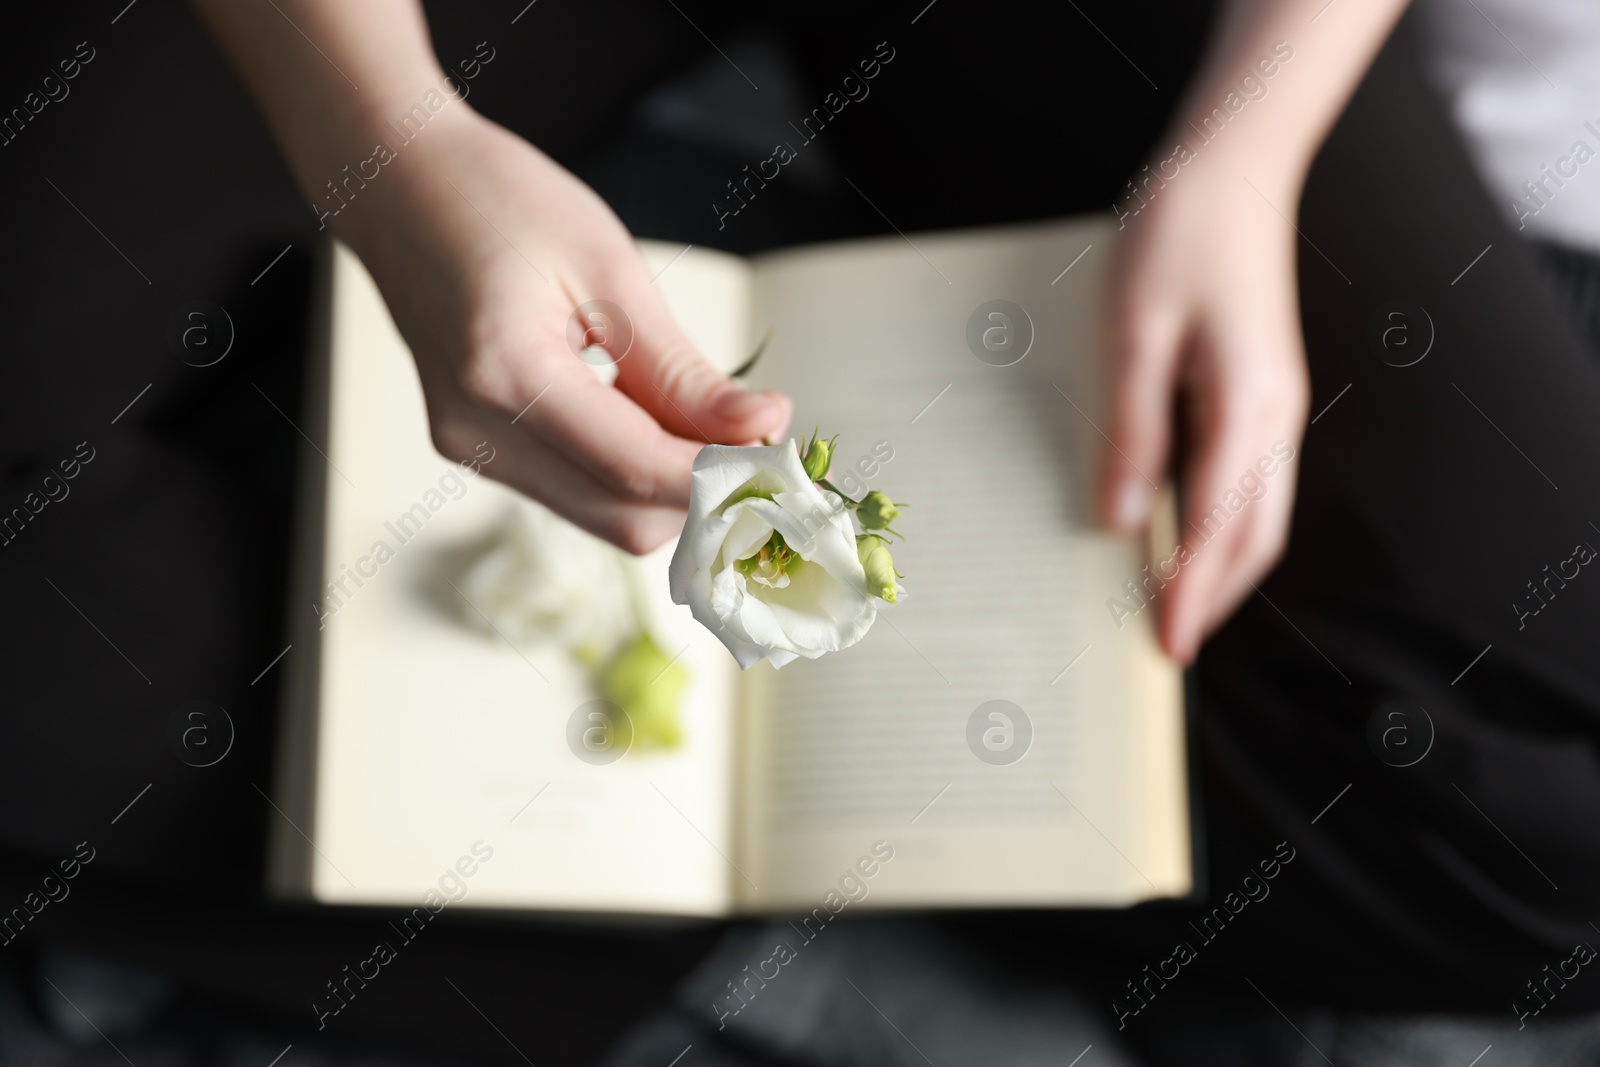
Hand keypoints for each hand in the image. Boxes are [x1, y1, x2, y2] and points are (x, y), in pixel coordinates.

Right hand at [343, 109, 790, 552]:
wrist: (399, 184)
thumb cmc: (497, 201)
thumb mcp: (610, 269)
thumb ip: (681, 370)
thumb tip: (759, 427)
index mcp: (504, 372)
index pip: (636, 469)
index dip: (719, 473)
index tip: (780, 448)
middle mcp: (475, 430)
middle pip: (622, 518)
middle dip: (702, 493)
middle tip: (757, 436)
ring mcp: (467, 447)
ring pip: (602, 517)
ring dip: (667, 487)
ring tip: (707, 420)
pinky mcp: (473, 449)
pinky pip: (573, 492)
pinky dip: (628, 472)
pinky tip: (653, 419)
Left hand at [1099, 162, 1309, 662]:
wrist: (1231, 171)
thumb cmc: (1177, 238)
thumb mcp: (1135, 334)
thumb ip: (1132, 432)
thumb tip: (1121, 520)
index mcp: (1248, 406)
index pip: (1220, 526)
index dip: (1193, 591)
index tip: (1168, 644)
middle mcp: (1275, 416)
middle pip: (1255, 535)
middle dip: (1215, 595)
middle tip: (1171, 646)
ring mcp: (1275, 404)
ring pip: (1261, 512)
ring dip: (1224, 566)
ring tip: (1179, 606)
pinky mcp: (1261, 390)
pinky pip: (1251, 478)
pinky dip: (1225, 523)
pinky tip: (1188, 534)